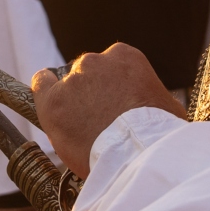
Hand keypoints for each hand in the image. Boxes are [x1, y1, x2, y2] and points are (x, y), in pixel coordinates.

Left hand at [32, 43, 184, 179]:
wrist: (137, 153)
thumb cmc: (157, 133)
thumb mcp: (167, 106)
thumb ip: (153, 98)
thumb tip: (159, 110)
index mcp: (125, 57)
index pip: (110, 66)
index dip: (110, 87)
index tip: (112, 104)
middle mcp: (96, 62)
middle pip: (87, 74)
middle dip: (91, 94)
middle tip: (99, 120)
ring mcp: (72, 80)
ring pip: (67, 87)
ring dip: (73, 103)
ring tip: (82, 129)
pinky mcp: (52, 101)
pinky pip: (41, 86)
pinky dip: (44, 93)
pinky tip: (52, 106)